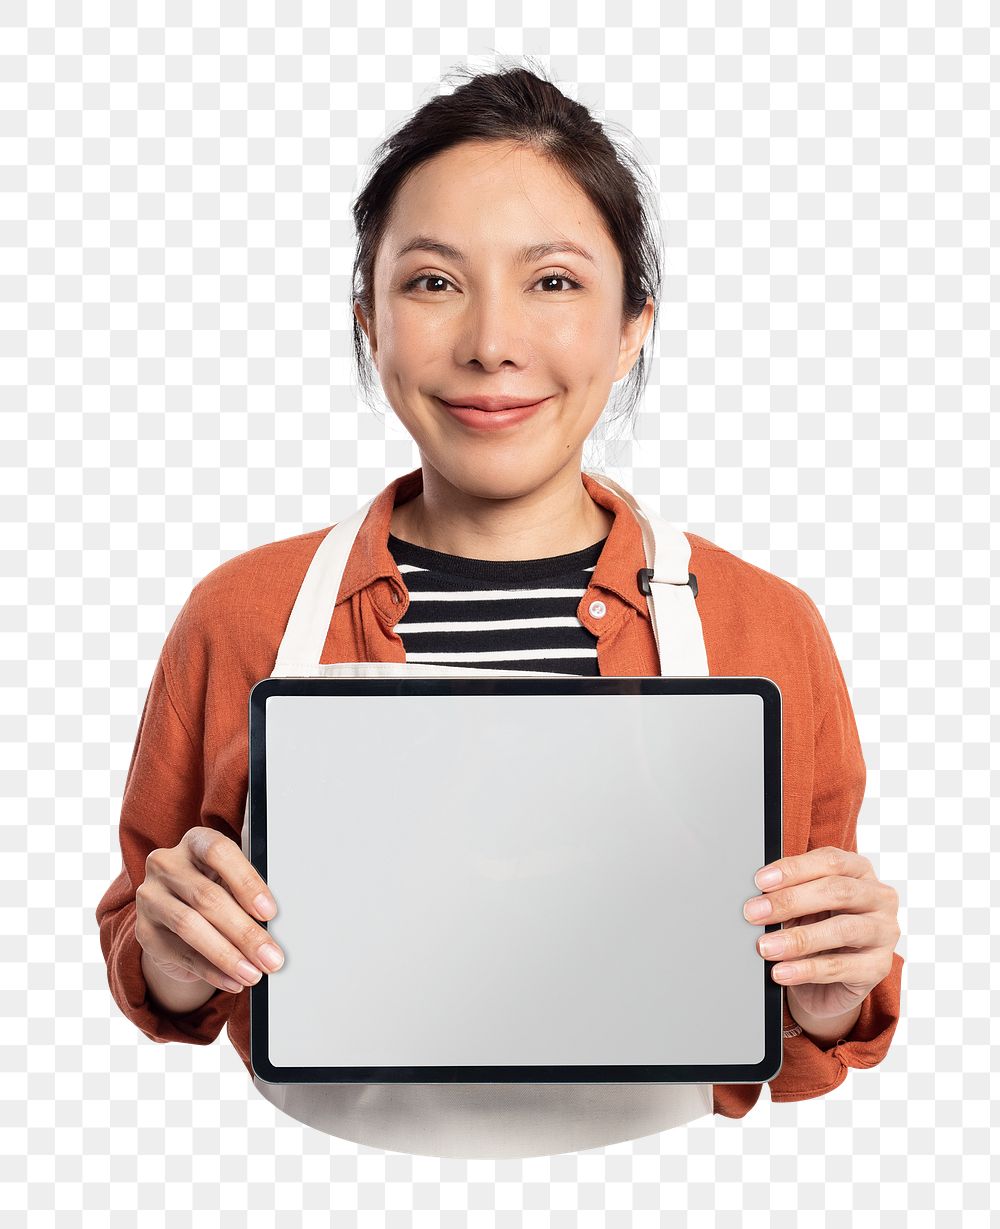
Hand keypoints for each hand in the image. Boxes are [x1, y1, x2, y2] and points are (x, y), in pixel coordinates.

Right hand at [135, 825, 284, 993]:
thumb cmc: (216, 889)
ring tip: (254, 973)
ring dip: (227, 955)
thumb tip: (273, 925)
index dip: (246, 882)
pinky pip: (180, 954)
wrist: (177, 917)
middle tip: (271, 956)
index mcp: (195, 842)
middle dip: (244, 932)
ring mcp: (150, 897)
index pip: (219, 852)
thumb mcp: (231, 882)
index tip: (269, 912)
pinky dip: (211, 971)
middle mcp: (167, 864)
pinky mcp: (144, 931)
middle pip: (207, 897)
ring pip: (190, 926)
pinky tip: (233, 981)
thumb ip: (247, 893)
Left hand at [743, 846, 900, 1021]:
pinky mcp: (879, 967)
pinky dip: (806, 969)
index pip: (830, 861)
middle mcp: (879, 898)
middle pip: (837, 891)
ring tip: (765, 947)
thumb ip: (788, 895)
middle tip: (754, 913)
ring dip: (798, 938)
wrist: (830, 982)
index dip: (794, 869)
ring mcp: (884, 932)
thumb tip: (757, 898)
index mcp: (859, 871)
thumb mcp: (802, 907)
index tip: (760, 881)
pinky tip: (782, 972)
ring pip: (842, 929)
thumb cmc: (816, 929)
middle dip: (790, 901)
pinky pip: (841, 967)